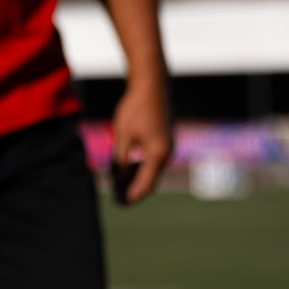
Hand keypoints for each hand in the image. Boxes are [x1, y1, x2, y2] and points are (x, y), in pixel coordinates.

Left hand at [109, 76, 172, 204]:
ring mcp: (169, 145)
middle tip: (119, 199)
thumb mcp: (123, 135)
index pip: (146, 184)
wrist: (152, 84)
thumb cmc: (135, 108)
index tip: (120, 204)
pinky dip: (143, 166)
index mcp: (158, 154)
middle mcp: (167, 152)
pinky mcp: (166, 137)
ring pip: (153, 169)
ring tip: (120, 185)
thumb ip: (121, 158)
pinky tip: (129, 167)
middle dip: (134, 189)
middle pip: (151, 179)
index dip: (132, 195)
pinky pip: (154, 159)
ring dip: (138, 178)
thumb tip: (118, 177)